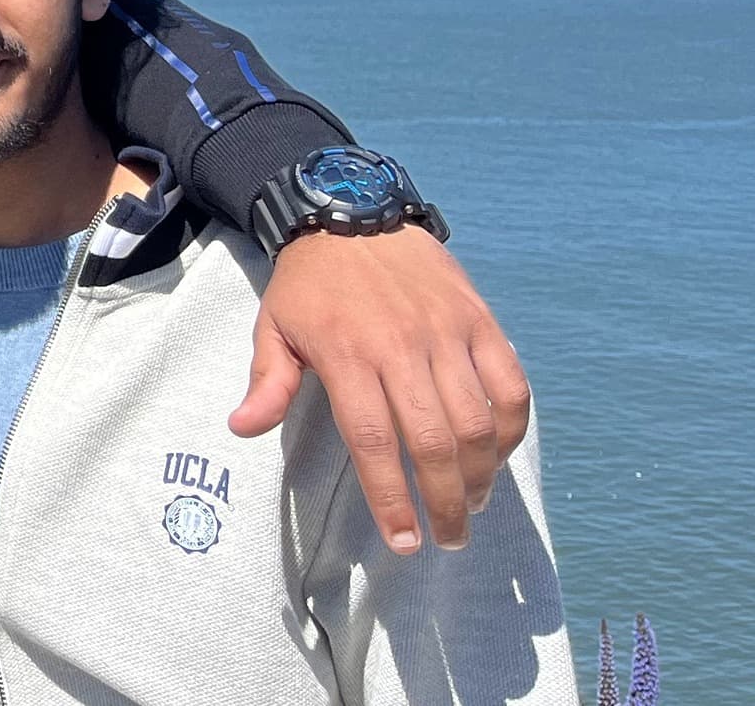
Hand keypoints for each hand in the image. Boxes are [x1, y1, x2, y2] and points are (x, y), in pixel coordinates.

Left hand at [233, 226, 530, 554]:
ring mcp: (446, 332)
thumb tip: (242, 428)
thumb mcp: (274, 326)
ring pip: (478, 420)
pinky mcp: (479, 319)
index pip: (373, 441)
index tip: (405, 542)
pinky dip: (512, 427)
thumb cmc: (309, 283)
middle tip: (448, 536)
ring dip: (482, 474)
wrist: (352, 212)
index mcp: (347, 354)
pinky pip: (511, 384)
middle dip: (446, 502)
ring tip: (473, 503)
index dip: (392, 498)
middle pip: (433, 441)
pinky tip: (498, 454)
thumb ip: (266, 381)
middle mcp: (401, 345)